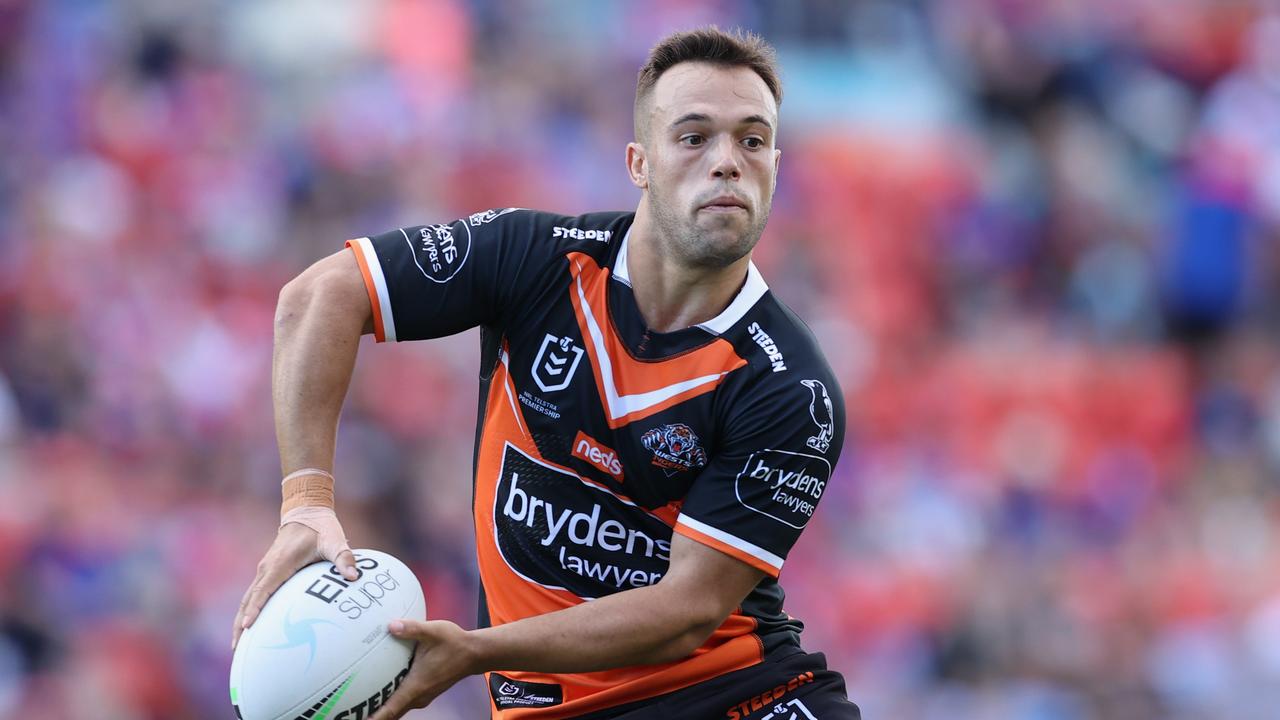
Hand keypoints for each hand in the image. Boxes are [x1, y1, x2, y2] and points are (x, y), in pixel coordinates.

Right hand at [231, 520, 357, 648]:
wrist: (306, 512)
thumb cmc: (321, 528)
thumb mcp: (334, 540)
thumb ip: (344, 558)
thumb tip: (354, 577)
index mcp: (280, 564)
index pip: (264, 590)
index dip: (255, 609)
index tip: (247, 627)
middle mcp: (267, 568)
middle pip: (248, 600)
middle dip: (241, 624)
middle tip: (237, 649)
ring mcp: (265, 570)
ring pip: (248, 599)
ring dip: (240, 620)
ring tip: (237, 646)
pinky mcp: (267, 572)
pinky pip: (254, 595)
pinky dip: (248, 611)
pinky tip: (250, 628)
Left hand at [368, 620, 479, 718]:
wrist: (474, 653)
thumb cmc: (454, 643)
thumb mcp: (433, 631)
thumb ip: (411, 628)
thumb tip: (390, 625)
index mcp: (416, 686)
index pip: (391, 709)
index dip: (374, 718)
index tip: (357, 718)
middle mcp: (418, 696)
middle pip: (392, 714)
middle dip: (373, 715)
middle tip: (351, 710)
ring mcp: (423, 696)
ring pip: (398, 708)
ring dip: (382, 709)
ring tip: (362, 703)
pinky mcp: (425, 692)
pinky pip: (404, 702)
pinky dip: (391, 702)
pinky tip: (381, 689)